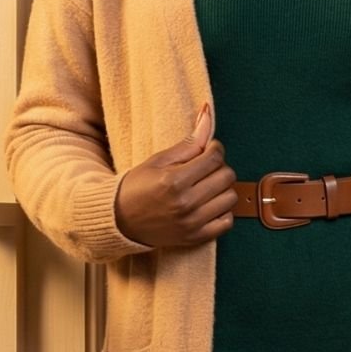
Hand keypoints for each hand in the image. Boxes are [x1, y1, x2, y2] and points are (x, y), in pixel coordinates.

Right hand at [114, 103, 236, 246]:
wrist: (120, 220)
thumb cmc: (137, 186)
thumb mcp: (159, 160)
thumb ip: (189, 141)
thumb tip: (208, 114)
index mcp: (174, 180)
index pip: (215, 157)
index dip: (215, 149)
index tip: (208, 150)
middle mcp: (186, 203)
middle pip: (226, 176)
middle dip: (219, 167)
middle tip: (205, 168)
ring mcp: (192, 223)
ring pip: (230, 198)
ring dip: (222, 189)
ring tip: (206, 186)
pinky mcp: (195, 237)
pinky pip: (227, 222)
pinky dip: (222, 212)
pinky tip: (208, 205)